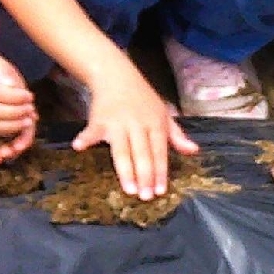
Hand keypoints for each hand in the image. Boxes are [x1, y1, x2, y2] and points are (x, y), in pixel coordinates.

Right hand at [73, 59, 197, 199]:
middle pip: (142, 154)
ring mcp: (118, 122)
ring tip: (128, 189)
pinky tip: (79, 147)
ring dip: (125, 170)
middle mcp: (138, 125)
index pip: (159, 152)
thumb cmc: (143, 100)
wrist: (118, 76)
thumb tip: (194, 151)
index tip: (160, 190)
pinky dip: (85, 138)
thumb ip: (177, 136)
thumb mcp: (164, 114)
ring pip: (122, 150)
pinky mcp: (99, 119)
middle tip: (145, 197)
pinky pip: (92, 131)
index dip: (160, 172)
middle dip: (145, 176)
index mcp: (155, 124)